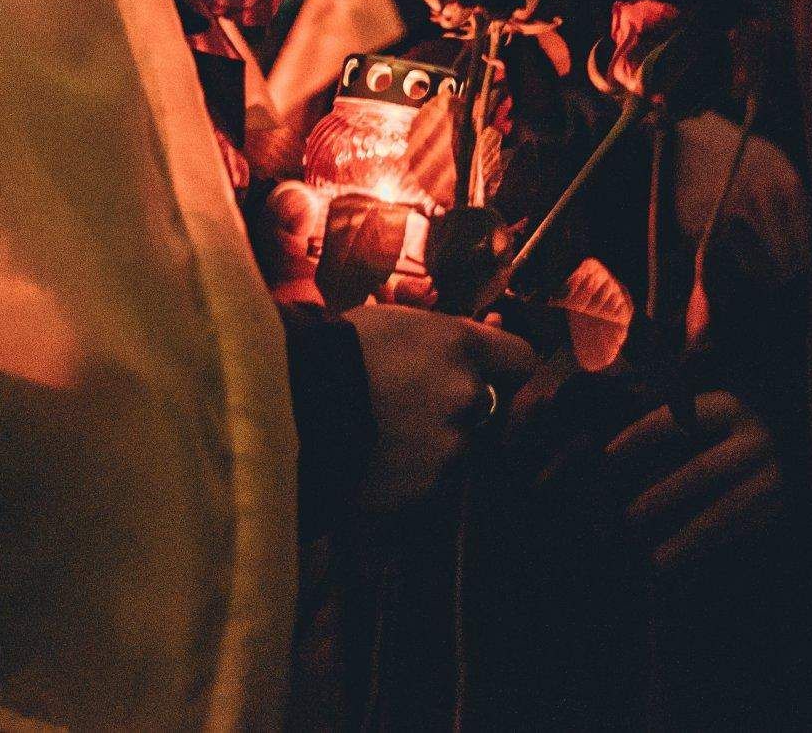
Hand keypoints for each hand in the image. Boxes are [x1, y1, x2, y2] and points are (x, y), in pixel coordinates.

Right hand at [343, 302, 535, 509]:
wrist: (289, 406)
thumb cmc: (335, 350)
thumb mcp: (394, 320)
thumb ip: (444, 334)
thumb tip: (489, 332)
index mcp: (462, 349)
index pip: (522, 359)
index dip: (506, 365)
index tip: (490, 370)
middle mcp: (467, 399)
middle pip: (482, 406)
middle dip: (454, 405)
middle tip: (405, 401)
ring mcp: (448, 450)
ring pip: (453, 447)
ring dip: (428, 442)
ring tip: (377, 432)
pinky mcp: (424, 490)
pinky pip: (427, 482)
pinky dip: (407, 474)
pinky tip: (371, 459)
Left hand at [604, 390, 782, 571]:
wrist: (779, 446)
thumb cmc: (718, 433)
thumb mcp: (695, 417)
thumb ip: (661, 427)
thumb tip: (611, 451)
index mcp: (728, 407)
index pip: (679, 418)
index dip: (640, 435)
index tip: (607, 455)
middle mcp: (754, 439)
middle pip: (704, 470)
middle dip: (663, 496)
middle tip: (629, 517)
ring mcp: (773, 476)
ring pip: (728, 510)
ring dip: (688, 537)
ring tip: (655, 560)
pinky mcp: (779, 507)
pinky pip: (742, 531)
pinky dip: (709, 548)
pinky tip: (681, 560)